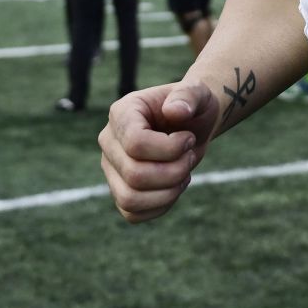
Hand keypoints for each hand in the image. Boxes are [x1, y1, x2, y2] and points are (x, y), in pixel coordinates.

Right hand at [99, 80, 219, 222]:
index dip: (170, 149)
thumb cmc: (194, 107)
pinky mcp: (120, 190)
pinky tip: (175, 186)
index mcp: (121, 113)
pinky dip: (160, 206)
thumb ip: (188, 95)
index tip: (188, 139)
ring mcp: (111, 168)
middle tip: (190, 156)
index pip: (136, 144)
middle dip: (174, 171)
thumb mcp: (198, 93)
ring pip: (129, 199)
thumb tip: (174, 111)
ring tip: (184, 173)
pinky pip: (132, 213)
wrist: (193, 124)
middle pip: (134, 174)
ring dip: (168, 192)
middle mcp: (108, 141)